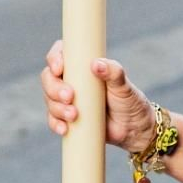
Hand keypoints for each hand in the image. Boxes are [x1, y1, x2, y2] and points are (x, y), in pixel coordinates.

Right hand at [41, 40, 157, 154]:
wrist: (133, 129)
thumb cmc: (129, 101)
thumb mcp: (124, 86)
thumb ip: (114, 72)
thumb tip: (97, 64)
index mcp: (82, 66)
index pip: (61, 54)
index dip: (54, 58)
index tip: (59, 68)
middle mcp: (71, 80)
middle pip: (49, 78)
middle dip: (54, 88)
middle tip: (70, 97)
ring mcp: (67, 100)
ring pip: (49, 99)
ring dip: (56, 108)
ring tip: (74, 115)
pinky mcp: (66, 118)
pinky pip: (53, 120)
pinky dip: (55, 123)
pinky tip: (64, 128)